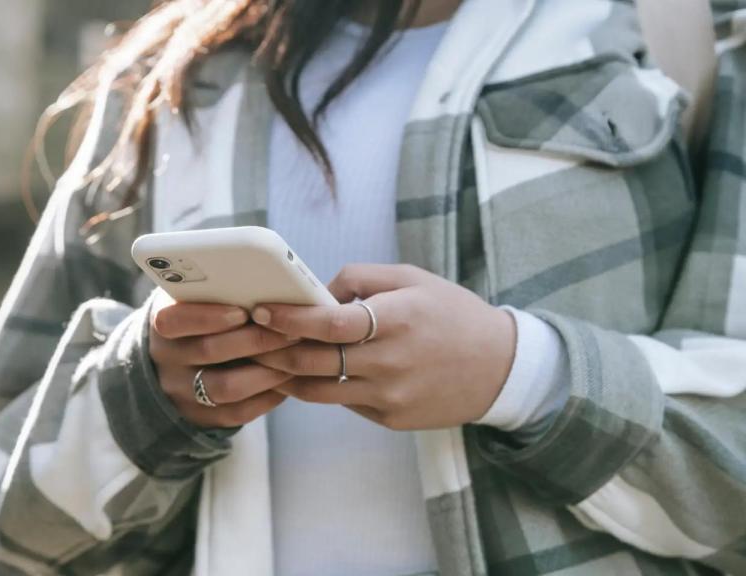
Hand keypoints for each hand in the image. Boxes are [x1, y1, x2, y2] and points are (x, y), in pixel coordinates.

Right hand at [149, 294, 296, 428]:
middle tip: (291, 331)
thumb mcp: (192, 300)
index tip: (244, 312)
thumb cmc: (198, 318)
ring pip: (225, 388)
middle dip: (255, 341)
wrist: (172, 364)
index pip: (174, 320)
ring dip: (266, 373)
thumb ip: (215, 291)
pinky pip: (236, 414)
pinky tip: (286, 382)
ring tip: (294, 358)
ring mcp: (180, 392)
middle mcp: (165, 360)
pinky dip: (266, 398)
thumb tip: (264, 280)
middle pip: (208, 352)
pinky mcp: (199, 418)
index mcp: (161, 323)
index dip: (209, 317)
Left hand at [250, 264, 515, 429]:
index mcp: (396, 319)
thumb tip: (316, 293)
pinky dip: (320, 388)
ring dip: (286, 376)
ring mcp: (389, 395)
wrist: (500, 368)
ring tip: (265, 359)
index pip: (329, 324)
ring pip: (317, 391)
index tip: (261, 310)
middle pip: (313, 361)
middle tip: (248, 338)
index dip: (290, 319)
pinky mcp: (390, 418)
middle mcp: (390, 362)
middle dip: (272, 350)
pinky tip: (305, 374)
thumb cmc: (452, 314)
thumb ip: (359, 278)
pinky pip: (342, 403)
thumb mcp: (412, 278)